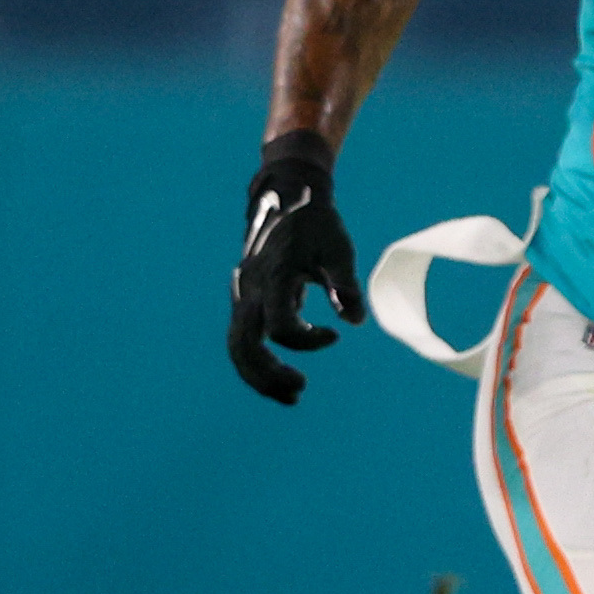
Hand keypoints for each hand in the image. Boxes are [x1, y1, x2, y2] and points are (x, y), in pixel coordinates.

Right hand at [229, 130, 363, 404]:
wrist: (288, 198)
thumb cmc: (317, 225)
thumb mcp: (338, 250)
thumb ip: (344, 285)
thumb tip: (356, 321)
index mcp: (273, 276)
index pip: (279, 325)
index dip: (307, 339)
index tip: (335, 334)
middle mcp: (250, 289)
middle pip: (244, 344)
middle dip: (268, 374)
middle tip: (300, 391)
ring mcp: (243, 295)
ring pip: (237, 346)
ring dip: (259, 375)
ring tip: (292, 395)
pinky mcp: (246, 300)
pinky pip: (242, 338)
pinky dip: (257, 361)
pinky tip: (281, 375)